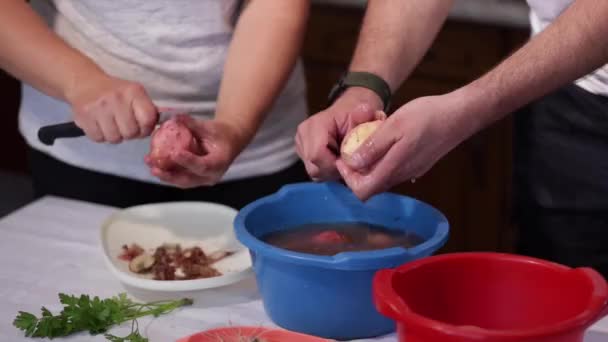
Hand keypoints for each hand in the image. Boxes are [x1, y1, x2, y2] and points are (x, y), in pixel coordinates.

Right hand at [67, 74, 157, 142]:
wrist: (85, 83)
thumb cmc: (116, 92)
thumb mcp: (135, 94)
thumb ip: (147, 110)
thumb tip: (157, 128)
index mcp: (133, 92)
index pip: (148, 120)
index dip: (146, 129)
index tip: (142, 127)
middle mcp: (116, 98)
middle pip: (131, 133)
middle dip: (130, 133)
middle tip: (125, 126)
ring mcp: (98, 108)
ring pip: (114, 139)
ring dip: (115, 136)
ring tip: (112, 124)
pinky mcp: (84, 117)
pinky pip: (98, 139)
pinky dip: (101, 136)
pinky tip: (100, 125)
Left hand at [145, 115, 246, 187]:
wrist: (228, 142)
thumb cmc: (221, 134)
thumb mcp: (210, 127)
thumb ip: (192, 124)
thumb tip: (175, 117)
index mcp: (219, 163)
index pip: (203, 166)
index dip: (188, 161)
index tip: (174, 154)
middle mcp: (211, 176)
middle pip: (188, 180)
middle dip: (169, 175)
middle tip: (154, 167)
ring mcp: (202, 179)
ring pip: (181, 181)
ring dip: (164, 175)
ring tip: (150, 164)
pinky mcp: (194, 178)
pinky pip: (179, 177)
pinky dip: (167, 172)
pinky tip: (154, 164)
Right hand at [296, 87, 384, 180]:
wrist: (351, 111)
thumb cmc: (359, 114)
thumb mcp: (366, 113)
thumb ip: (364, 116)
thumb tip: (366, 110)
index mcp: (315, 124)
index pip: (317, 156)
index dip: (335, 164)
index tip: (351, 161)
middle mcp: (303, 134)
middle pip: (314, 168)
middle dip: (334, 170)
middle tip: (350, 161)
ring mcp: (300, 144)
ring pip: (314, 172)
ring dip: (332, 171)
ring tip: (345, 159)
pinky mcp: (302, 152)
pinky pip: (315, 171)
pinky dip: (328, 170)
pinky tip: (338, 159)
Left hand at [337, 92, 474, 200]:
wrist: (459, 115)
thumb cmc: (428, 116)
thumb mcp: (393, 126)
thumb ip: (373, 147)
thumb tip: (353, 164)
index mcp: (394, 168)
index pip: (362, 191)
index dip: (348, 178)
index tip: (344, 159)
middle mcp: (401, 175)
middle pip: (370, 185)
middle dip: (357, 167)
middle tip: (355, 143)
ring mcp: (410, 171)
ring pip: (381, 175)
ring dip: (371, 159)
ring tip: (371, 135)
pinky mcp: (417, 165)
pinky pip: (393, 167)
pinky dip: (384, 156)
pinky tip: (387, 135)